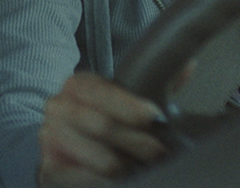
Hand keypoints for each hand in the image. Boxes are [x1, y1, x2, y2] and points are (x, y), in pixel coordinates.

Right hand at [37, 72, 169, 186]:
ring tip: (144, 171)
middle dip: (139, 143)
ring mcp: (51, 137)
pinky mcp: (51, 168)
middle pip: (103, 126)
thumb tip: (189, 64)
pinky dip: (106, 183)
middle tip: (161, 153)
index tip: (156, 117)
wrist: (63, 146)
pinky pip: (85, 180)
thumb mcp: (122, 99)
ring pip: (101, 158)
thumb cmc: (100, 122)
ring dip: (128, 168)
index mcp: (78, 85)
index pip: (101, 92)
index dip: (130, 106)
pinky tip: (121, 182)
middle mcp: (59, 107)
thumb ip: (153, 84)